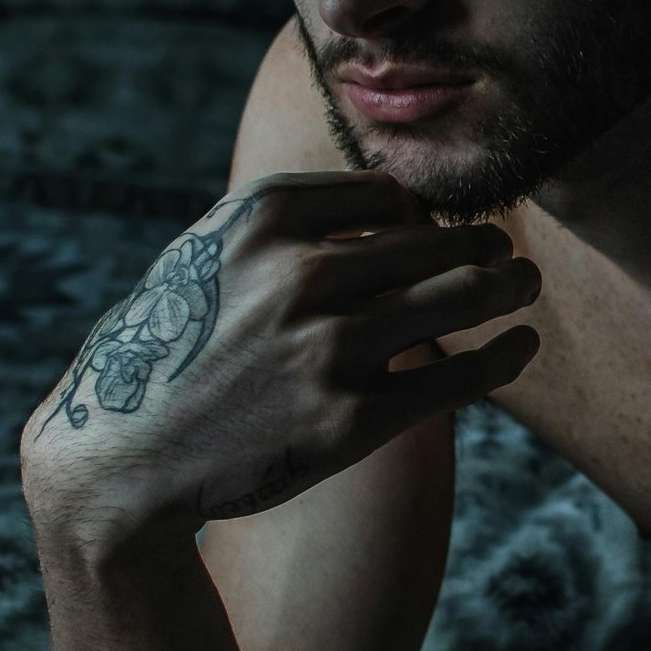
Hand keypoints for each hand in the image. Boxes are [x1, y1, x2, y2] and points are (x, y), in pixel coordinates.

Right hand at [19, 170, 540, 542]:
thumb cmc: (175, 346)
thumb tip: (397, 198)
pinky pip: (459, 377)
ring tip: (525, 286)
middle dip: (482, 245)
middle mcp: (301, 274)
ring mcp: (330, 348)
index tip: (434, 233)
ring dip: (509, 286)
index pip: (386, 196)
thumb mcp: (208, 254)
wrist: (126, 454)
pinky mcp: (353, 418)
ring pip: (461, 297)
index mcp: (263, 219)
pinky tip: (521, 346)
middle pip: (435, 242)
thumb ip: (290, 221)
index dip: (422, 215)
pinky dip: (504, 357)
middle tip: (506, 255)